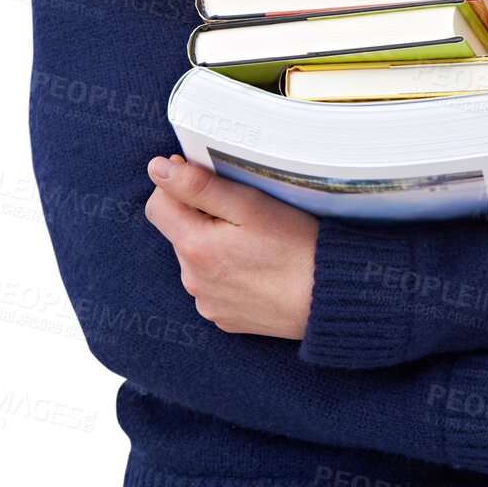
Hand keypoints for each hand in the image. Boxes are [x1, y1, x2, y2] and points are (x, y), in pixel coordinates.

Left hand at [144, 154, 319, 339]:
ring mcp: (208, 303)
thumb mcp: (249, 204)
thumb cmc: (296, 245)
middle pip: (179, 233)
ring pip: (196, 260)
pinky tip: (257, 268)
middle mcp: (193, 281)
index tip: (207, 180)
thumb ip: (199, 186)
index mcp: (194, 247)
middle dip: (201, 217)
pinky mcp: (225, 318)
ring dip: (214, 245)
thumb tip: (158, 168)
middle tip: (244, 214)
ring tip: (255, 243)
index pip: (157, 206)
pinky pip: (213, 286)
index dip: (177, 187)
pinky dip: (227, 272)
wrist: (330, 296)